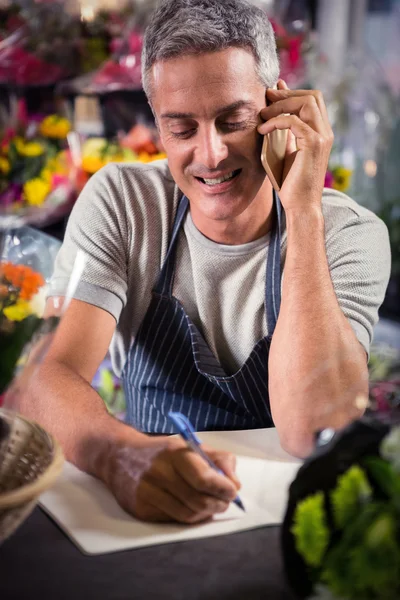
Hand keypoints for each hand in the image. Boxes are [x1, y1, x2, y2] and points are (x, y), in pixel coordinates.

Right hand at [103, 436, 240, 523]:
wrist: (119, 456)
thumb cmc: (161, 452)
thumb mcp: (190, 445)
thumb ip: (218, 460)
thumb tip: (235, 484)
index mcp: (175, 453)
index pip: (204, 478)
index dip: (223, 488)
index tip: (232, 491)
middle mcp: (159, 473)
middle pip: (199, 500)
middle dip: (218, 504)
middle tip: (224, 502)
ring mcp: (148, 492)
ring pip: (188, 514)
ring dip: (205, 513)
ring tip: (209, 505)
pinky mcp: (140, 509)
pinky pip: (172, 520)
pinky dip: (188, 517)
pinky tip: (189, 507)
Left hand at [258, 80, 333, 211]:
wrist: (300, 206)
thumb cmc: (291, 183)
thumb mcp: (287, 152)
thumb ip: (285, 134)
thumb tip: (274, 116)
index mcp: (321, 133)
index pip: (312, 100)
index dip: (292, 92)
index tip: (272, 93)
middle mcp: (325, 132)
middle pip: (312, 96)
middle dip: (286, 93)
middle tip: (266, 97)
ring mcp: (322, 138)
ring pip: (306, 103)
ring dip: (281, 105)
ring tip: (262, 115)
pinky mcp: (313, 145)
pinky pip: (294, 121)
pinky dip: (276, 121)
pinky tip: (262, 130)